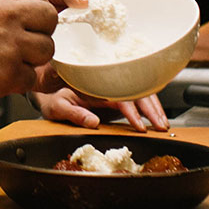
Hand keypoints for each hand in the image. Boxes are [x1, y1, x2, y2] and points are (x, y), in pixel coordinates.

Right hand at [0, 0, 57, 103]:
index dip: (36, 11)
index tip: (30, 22)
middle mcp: (8, 17)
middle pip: (49, 20)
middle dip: (40, 32)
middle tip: (26, 44)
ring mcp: (10, 46)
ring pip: (45, 51)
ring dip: (32, 59)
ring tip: (12, 63)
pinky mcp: (6, 74)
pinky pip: (30, 79)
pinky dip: (18, 82)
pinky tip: (1, 79)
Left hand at [33, 87, 168, 132]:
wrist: (45, 82)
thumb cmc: (50, 94)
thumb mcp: (57, 107)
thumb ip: (74, 113)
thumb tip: (93, 122)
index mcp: (95, 83)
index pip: (121, 97)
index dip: (133, 112)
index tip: (141, 126)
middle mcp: (106, 82)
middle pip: (136, 92)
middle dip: (152, 109)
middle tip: (162, 126)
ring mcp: (111, 86)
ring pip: (139, 92)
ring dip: (153, 106)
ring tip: (163, 123)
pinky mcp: (113, 91)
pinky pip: (135, 95)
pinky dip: (148, 104)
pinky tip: (156, 114)